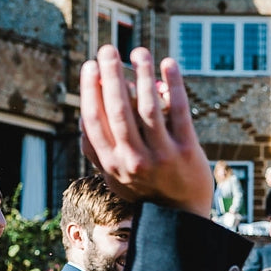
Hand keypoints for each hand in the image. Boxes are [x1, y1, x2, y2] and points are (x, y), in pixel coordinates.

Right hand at [80, 46, 212, 213]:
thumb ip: (99, 152)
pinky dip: (173, 84)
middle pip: (117, 110)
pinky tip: (168, 63)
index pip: (93, 122)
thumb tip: (83, 116)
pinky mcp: (187, 151)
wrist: (183, 220)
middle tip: (108, 49)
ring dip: (141, 74)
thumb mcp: (116, 178)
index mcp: (112, 165)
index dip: (90, 91)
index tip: (90, 65)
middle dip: (110, 75)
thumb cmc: (147, 193)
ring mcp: (161, 157)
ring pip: (147, 107)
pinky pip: (179, 111)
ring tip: (138, 52)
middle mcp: (133, 161)